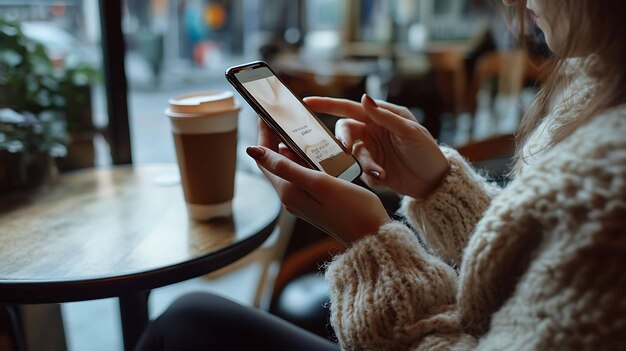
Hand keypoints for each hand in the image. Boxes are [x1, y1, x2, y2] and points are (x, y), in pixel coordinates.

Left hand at [247, 121, 390, 244]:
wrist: (372, 236)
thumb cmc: (352, 209)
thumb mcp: (318, 183)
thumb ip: (286, 167)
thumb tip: (253, 152)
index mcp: (288, 192)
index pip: (265, 159)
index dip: (263, 135)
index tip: (266, 114)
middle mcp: (291, 198)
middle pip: (275, 163)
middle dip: (275, 139)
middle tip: (282, 117)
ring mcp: (302, 201)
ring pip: (289, 169)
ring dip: (291, 149)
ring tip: (298, 128)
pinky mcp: (315, 202)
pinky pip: (302, 176)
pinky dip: (304, 160)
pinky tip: (315, 151)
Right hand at [305, 94, 448, 198]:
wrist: (435, 182)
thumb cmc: (427, 151)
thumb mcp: (410, 132)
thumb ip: (385, 116)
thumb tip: (364, 98)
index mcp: (379, 117)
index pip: (348, 107)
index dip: (326, 104)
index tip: (306, 103)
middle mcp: (370, 133)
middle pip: (344, 133)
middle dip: (342, 141)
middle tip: (346, 150)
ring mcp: (370, 152)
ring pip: (352, 156)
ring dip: (363, 164)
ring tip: (381, 172)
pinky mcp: (370, 171)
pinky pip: (359, 173)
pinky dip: (371, 176)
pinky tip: (387, 178)